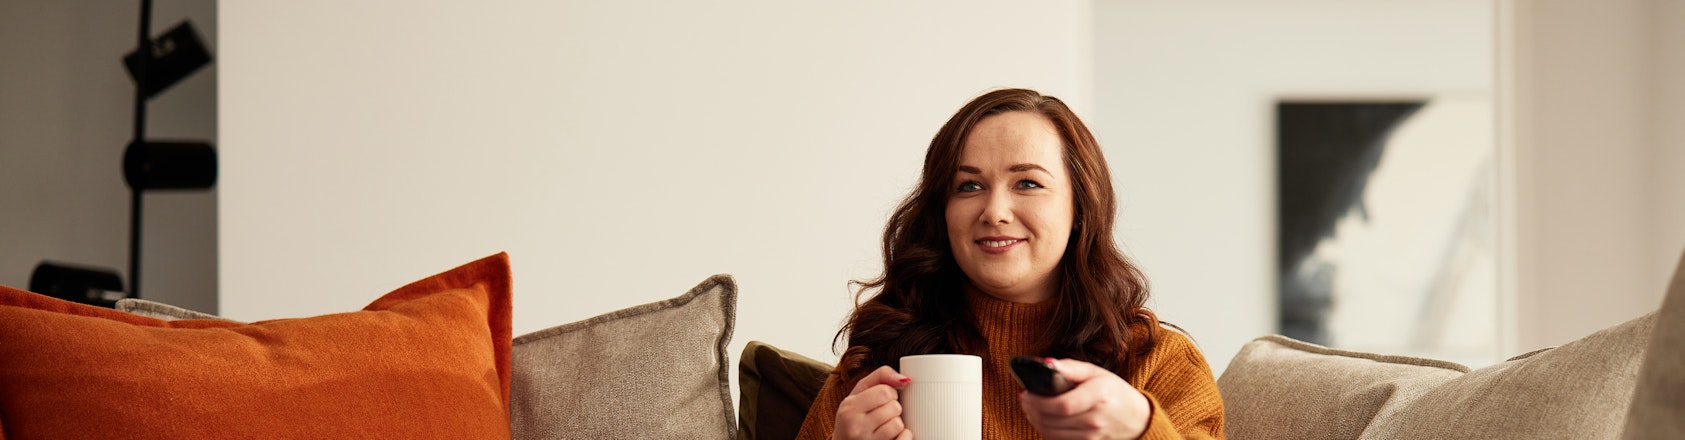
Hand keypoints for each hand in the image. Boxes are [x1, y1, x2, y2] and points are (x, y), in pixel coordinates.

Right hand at [833, 365, 912, 439]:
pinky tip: (894, 435)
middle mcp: (856, 427)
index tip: (884, 398)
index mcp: (850, 408)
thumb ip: (881, 376)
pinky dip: (904, 436)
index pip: (885, 392)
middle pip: (894, 407)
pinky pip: (903, 439)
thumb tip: (905, 379)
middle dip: (893, 407)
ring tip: (885, 424)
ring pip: (898, 425)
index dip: (890, 392)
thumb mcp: (859, 392)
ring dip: (896, 422)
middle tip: (883, 412)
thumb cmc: (854, 415)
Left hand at [1019, 358, 1150, 439]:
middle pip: (1051, 421)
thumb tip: (1045, 363)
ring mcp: (1092, 437)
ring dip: (1035, 421)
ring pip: (1050, 433)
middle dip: (1031, 410)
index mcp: (1098, 395)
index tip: (1026, 393)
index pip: (1062, 405)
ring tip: (1031, 408)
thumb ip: (1070, 367)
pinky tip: (1044, 420)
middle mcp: (1095, 419)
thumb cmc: (1113, 392)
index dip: (1038, 402)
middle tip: (1025, 399)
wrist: (1136, 419)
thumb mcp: (1096, 373)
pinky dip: (1046, 431)